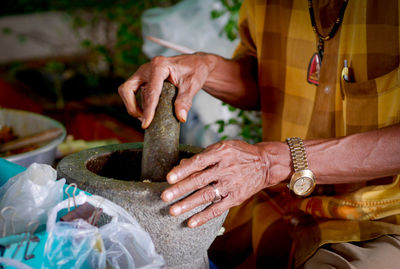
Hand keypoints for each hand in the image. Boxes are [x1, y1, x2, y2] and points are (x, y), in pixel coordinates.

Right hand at [118, 53, 215, 127]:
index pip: (150, 91)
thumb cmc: (195, 71)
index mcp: (159, 66)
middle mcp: (147, 68)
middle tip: (144, 120)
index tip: (147, 123)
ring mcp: (144, 74)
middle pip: (127, 89)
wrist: (196, 64)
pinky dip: (138, 104)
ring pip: (129, 92)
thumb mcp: (192, 86)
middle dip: (132, 107)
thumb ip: (185, 101)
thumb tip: (181, 117)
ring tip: (148, 119)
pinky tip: (150, 113)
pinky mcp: (144, 80)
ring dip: (135, 107)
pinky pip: (134, 93)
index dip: (147, 109)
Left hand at [161, 140, 288, 226]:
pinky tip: (191, 222)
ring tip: (173, 211)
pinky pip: (218, 208)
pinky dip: (204, 216)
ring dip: (188, 204)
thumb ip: (203, 156)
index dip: (183, 170)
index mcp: (221, 153)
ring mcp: (231, 184)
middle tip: (165, 197)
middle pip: (199, 180)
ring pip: (206, 195)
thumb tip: (181, 165)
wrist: (265, 164)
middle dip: (181, 190)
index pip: (198, 162)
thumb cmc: (239, 154)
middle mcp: (226, 168)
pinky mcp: (236, 197)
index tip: (169, 178)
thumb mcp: (223, 148)